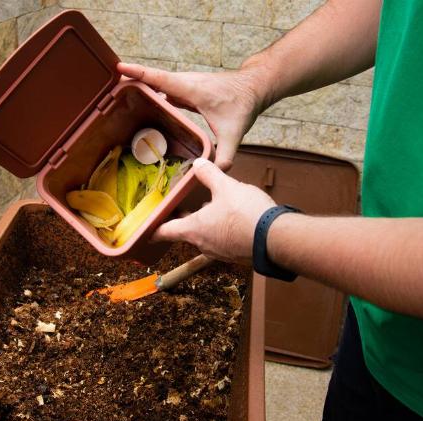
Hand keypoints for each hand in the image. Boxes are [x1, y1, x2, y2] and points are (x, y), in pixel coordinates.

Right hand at [116, 62, 269, 169]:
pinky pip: (163, 89)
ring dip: (140, 87)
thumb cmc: (243, 104)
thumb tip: (217, 171)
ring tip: (118, 98)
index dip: (138, 73)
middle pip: (151, 79)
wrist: (253, 87)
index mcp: (190, 88)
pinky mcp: (186, 89)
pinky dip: (152, 93)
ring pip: (157, 83)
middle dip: (131, 82)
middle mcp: (184, 82)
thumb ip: (226, 154)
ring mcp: (184, 84)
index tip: (118, 69)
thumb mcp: (234, 132)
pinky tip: (143, 105)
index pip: (158, 78)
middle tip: (108, 91)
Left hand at [152, 158, 275, 263]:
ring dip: (208, 224)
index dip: (154, 229)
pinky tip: (235, 218)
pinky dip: (224, 230)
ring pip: (207, 236)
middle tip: (185, 208)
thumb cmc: (246, 214)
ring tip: (215, 207)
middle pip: (188, 232)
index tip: (147, 229)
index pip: (166, 232)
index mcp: (194, 229)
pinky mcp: (237, 254)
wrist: (275, 239)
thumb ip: (210, 174)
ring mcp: (221, 252)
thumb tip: (199, 163)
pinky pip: (224, 241)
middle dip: (186, 220)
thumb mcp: (226, 187)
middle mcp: (204, 244)